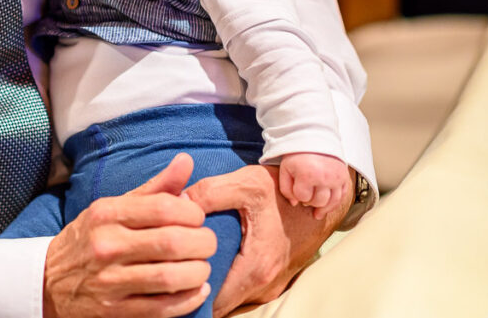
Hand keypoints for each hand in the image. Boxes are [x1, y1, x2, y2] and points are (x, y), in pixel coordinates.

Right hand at [43, 153, 215, 317]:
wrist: (47, 280)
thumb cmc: (90, 238)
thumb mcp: (114, 206)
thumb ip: (154, 188)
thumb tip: (186, 160)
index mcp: (107, 213)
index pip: (164, 207)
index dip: (193, 213)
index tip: (198, 218)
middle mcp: (106, 245)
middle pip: (172, 242)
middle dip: (203, 243)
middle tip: (208, 243)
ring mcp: (109, 281)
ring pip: (170, 277)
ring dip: (199, 272)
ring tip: (202, 266)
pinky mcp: (113, 311)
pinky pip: (162, 308)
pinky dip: (188, 299)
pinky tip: (196, 289)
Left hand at [183, 164, 351, 316]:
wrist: (318, 196)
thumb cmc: (282, 191)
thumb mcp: (246, 183)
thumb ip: (209, 192)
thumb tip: (177, 202)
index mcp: (256, 267)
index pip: (213, 302)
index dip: (187, 290)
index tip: (169, 274)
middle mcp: (265, 285)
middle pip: (220, 303)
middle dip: (194, 289)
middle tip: (172, 268)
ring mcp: (270, 285)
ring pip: (231, 298)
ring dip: (210, 285)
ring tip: (186, 264)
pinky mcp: (272, 280)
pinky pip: (242, 290)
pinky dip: (225, 280)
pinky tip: (210, 261)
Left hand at [278, 153, 349, 219]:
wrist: (314, 139)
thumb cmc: (298, 155)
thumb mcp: (285, 169)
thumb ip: (286, 188)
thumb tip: (295, 203)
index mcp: (307, 174)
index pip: (302, 197)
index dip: (298, 196)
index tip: (297, 190)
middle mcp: (324, 177)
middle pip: (318, 201)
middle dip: (310, 201)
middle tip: (306, 195)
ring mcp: (336, 178)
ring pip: (332, 202)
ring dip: (322, 206)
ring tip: (316, 208)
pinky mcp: (344, 177)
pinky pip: (342, 197)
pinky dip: (335, 204)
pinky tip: (327, 206)